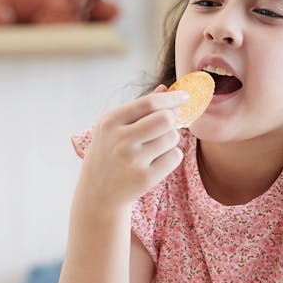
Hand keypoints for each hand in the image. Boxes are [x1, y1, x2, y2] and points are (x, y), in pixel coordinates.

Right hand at [76, 86, 187, 211]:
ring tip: (154, 148)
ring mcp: (133, 160)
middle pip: (165, 119)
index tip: (184, 97)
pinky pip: (174, 156)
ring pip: (172, 138)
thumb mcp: (114, 128)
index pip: (149, 103)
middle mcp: (120, 140)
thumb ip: (139, 107)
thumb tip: (166, 89)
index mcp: (110, 121)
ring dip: (170, 140)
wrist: (97, 194)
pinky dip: (171, 156)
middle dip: (172, 120)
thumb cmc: (108, 154)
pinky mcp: (145, 178)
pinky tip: (156, 162)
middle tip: (168, 125)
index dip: (171, 98)